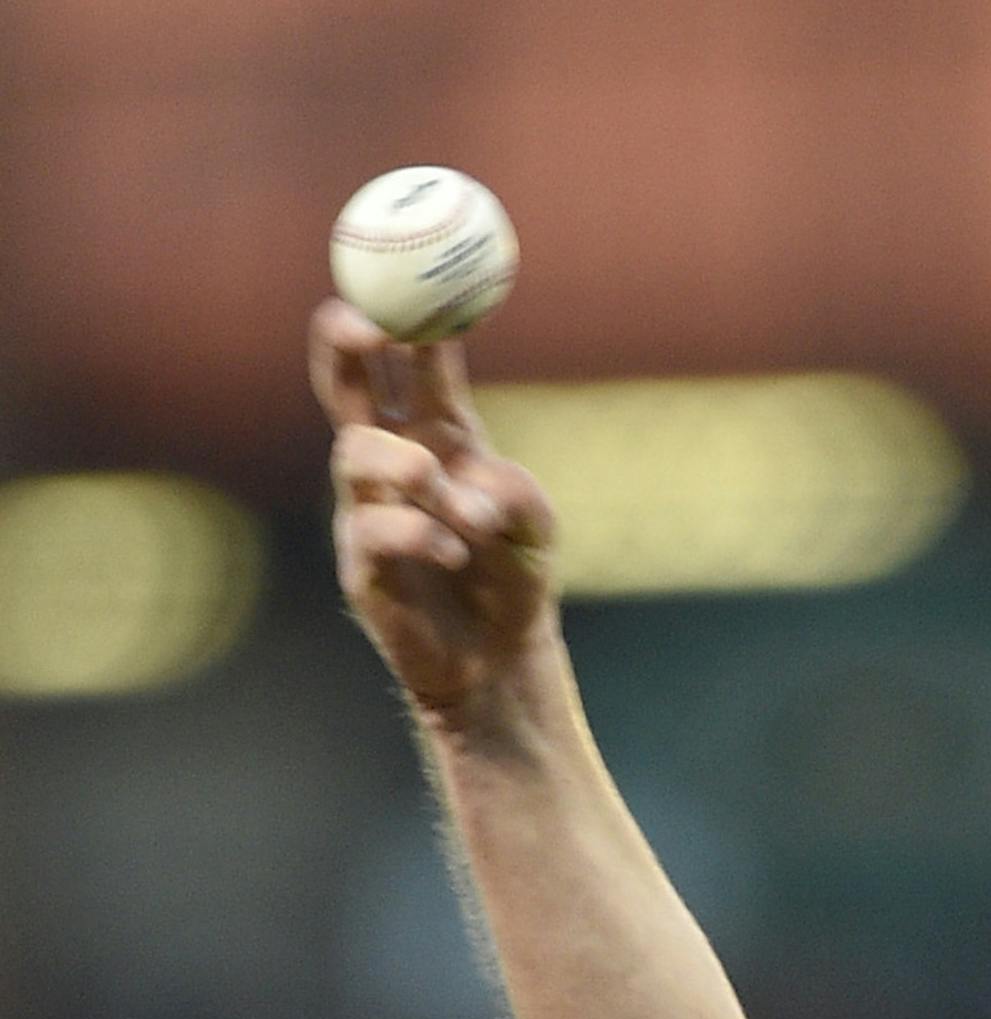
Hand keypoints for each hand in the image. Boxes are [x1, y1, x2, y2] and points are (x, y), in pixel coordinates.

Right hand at [310, 298, 555, 724]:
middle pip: (345, 380)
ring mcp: (367, 507)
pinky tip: (458, 554)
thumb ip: (513, 490)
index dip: (410, 314)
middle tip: (364, 322)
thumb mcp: (535, 526)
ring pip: (355, 453)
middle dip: (344, 340)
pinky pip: (373, 528)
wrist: (500, 659)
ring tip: (464, 514)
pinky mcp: (360, 562)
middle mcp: (393, 458)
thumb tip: (470, 479)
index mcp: (438, 432)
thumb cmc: (514, 578)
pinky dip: (421, 534)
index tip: (419, 275)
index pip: (412, 358)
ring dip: (412, 471)